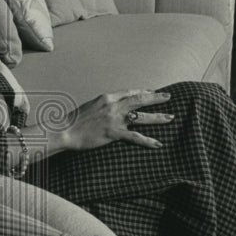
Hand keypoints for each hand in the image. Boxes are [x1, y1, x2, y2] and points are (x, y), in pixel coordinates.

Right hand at [58, 89, 173, 151]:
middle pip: (139, 99)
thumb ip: (103, 106)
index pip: (130, 92)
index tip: (153, 92)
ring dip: (158, 117)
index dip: (143, 91)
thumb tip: (112, 108)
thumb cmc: (75, 121)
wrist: (65, 130)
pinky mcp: (113, 133)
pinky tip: (157, 143)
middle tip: (169, 97)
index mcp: (107, 97)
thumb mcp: (90, 107)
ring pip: (141, 116)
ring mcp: (114, 119)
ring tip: (170, 118)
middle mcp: (113, 105)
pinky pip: (135, 136)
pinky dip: (148, 140)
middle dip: (156, 98)